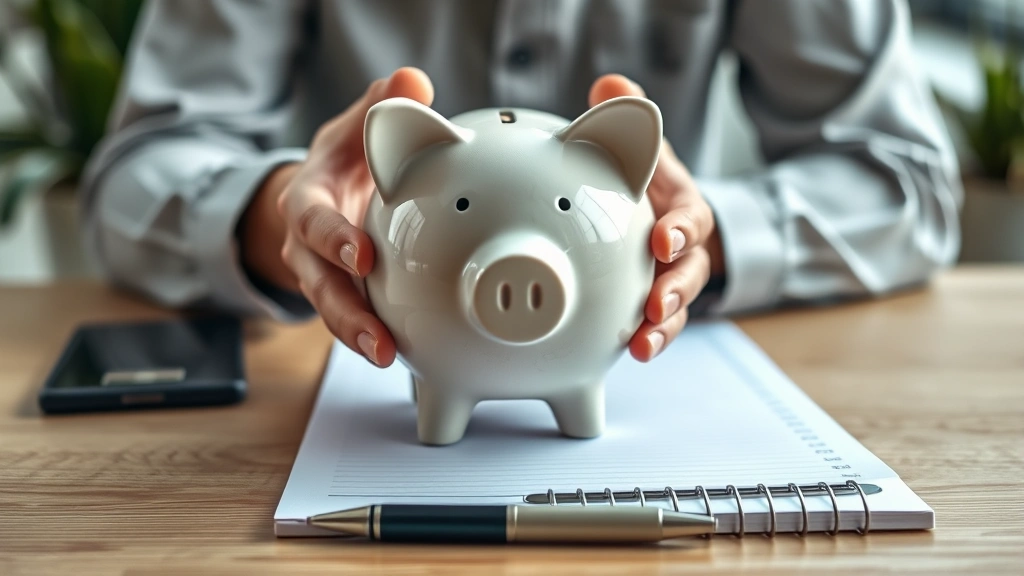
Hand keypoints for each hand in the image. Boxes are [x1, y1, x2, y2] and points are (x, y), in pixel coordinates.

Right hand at [240, 67, 434, 366]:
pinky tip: (406, 355)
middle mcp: (308, 246)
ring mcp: (323, 276)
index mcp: (308, 200)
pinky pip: (356, 320)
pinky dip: (376, 336)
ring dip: (359, 336)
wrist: (324, 192)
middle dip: (345, 312)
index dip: (333, 239)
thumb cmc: (343, 160)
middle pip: (319, 284)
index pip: (313, 221)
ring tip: (388, 357)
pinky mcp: (344, 297)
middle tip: (376, 337)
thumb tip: (411, 82)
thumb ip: (380, 105)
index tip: (361, 256)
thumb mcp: (355, 127)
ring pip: (333, 312)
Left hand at [587, 75, 724, 361]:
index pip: (692, 217)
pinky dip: (649, 340)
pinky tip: (630, 353)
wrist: (665, 220)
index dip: (682, 229)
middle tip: (656, 306)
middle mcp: (686, 251)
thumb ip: (631, 123)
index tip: (664, 239)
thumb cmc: (651, 187)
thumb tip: (610, 86)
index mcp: (684, 209)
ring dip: (663, 328)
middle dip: (676, 290)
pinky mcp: (658, 309)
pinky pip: (658, 328)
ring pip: (679, 309)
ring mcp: (674, 283)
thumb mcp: (647, 152)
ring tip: (643, 344)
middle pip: (691, 272)